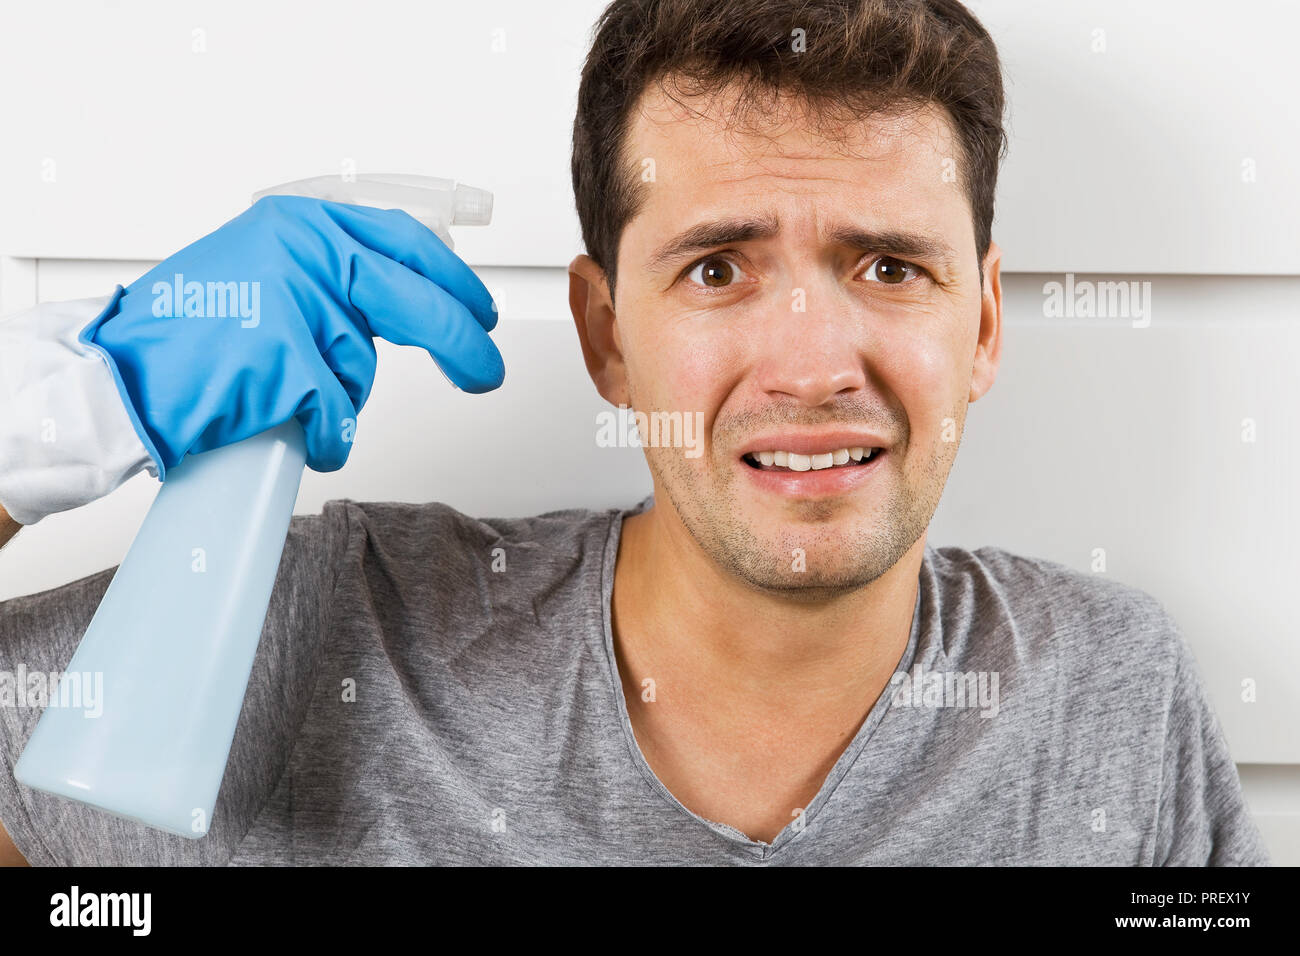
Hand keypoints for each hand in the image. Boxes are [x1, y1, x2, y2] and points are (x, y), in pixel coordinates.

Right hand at [78, 194, 503, 475]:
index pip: (405, 246)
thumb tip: (404, 296)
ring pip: (361, 369)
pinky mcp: (286, 363)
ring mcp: (295, 306)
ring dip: (338, 395)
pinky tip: (301, 432)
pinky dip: (327, 435)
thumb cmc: (190, 333)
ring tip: (280, 392)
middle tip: (484, 372)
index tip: (481, 310)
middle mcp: (303, 253)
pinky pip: (338, 414)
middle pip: (412, 303)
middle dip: (461, 343)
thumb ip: (331, 272)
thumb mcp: (264, 267)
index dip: (453, 283)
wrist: (119, 378)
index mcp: (303, 224)